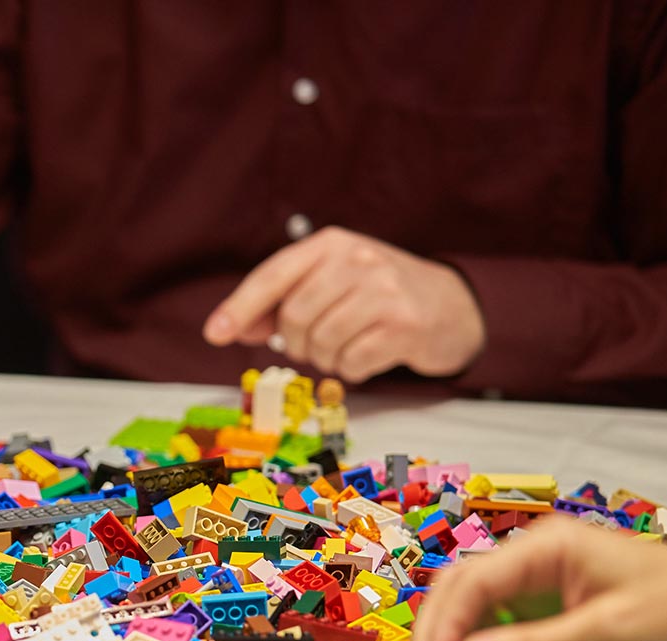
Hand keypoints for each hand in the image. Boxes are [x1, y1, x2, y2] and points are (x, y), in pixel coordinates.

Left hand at [204, 227, 485, 382]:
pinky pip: (352, 363)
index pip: (273, 275)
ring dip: (324, 358)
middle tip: (312, 344)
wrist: (451, 305)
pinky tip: (367, 355)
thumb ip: (282, 302)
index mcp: (331, 244)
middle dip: (295, 343)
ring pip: (321, 343)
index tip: (214, 333)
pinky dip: (352, 369)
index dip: (239, 307)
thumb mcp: (330, 282)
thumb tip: (233, 328)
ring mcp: (385, 291)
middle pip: (294, 318)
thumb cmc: (377, 294)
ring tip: (344, 346)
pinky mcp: (405, 325)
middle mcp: (358, 260)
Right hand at [410, 517, 666, 640]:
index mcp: (549, 547)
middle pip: (460, 587)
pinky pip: (494, 618)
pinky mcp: (542, 600)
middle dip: (436, 632)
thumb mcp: (606, 633)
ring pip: (470, 603)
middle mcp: (535, 555)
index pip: (472, 582)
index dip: (443, 628)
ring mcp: (537, 576)